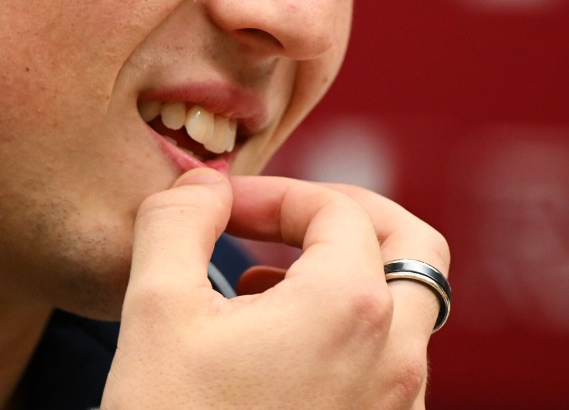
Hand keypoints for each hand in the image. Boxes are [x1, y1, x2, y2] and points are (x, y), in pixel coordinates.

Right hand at [103, 169, 448, 409]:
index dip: (272, 192)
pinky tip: (276, 355)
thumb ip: (178, 219)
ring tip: (261, 291)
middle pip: (414, 246)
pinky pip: (390, 367)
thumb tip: (203, 180)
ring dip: (346, 277)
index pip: (335, 207)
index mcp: (348, 307)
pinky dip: (348, 334)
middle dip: (348, 216)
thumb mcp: (155, 308)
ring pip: (407, 311)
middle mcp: (394, 357)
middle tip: (287, 218)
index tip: (215, 211)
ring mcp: (395, 409)